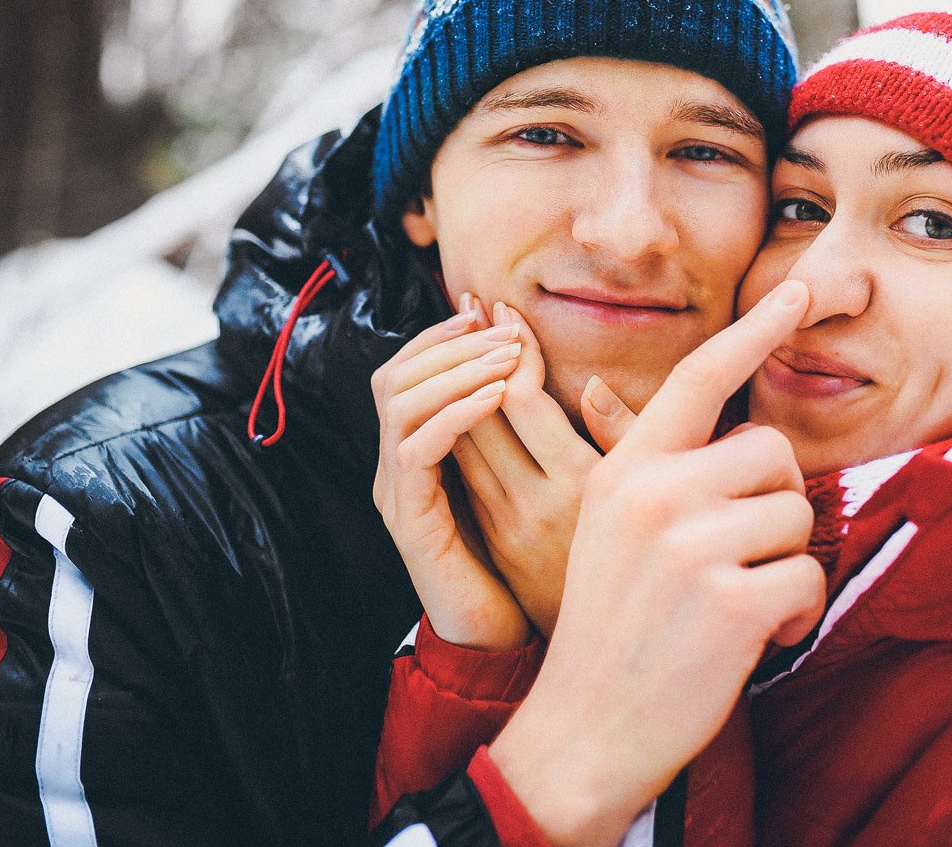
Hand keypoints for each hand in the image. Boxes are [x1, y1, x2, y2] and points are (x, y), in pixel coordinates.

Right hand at [370, 303, 531, 650]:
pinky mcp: (412, 521)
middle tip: (505, 326)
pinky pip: (416, 449)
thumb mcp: (539, 480)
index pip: (413, 368)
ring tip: (507, 355)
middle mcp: (402, 465)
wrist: (502, 641)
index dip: (448, 334)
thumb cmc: (528, 563)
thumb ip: (535, 426)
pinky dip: (454, 414)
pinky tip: (494, 397)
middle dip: (451, 341)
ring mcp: (401, 493)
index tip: (496, 310)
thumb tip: (554, 368)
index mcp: (424, 450)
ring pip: (399, 400)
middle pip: (397, 373)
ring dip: (455, 367)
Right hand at [488, 280, 826, 846]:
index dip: (755, 328)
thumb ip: (660, 476)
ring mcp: (689, 545)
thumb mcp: (611, 532)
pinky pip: (809, 578)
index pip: (699, 378)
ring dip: (785, 566)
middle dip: (776, 508)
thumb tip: (734, 438)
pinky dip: (796, 614)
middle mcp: (653, 493)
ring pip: (797, 515)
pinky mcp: (729, 600)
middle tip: (737, 563)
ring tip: (736, 606)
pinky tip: (752, 640)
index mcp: (624, 470)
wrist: (586, 728)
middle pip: (772, 454)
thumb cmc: (615, 628)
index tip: (799, 289)